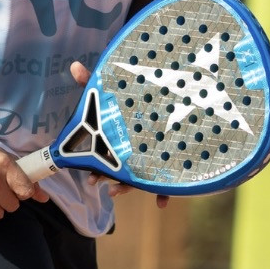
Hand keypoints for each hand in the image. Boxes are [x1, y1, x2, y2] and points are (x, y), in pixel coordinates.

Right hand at [67, 60, 168, 210]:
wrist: (196, 111)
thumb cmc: (150, 102)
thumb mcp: (121, 92)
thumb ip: (96, 81)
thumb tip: (73, 65)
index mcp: (126, 140)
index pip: (106, 153)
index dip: (95, 164)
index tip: (88, 175)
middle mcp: (139, 153)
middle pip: (120, 168)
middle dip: (107, 177)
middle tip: (97, 181)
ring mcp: (156, 162)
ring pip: (139, 179)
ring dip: (127, 188)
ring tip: (118, 191)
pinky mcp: (174, 168)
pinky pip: (170, 184)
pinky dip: (164, 195)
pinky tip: (161, 204)